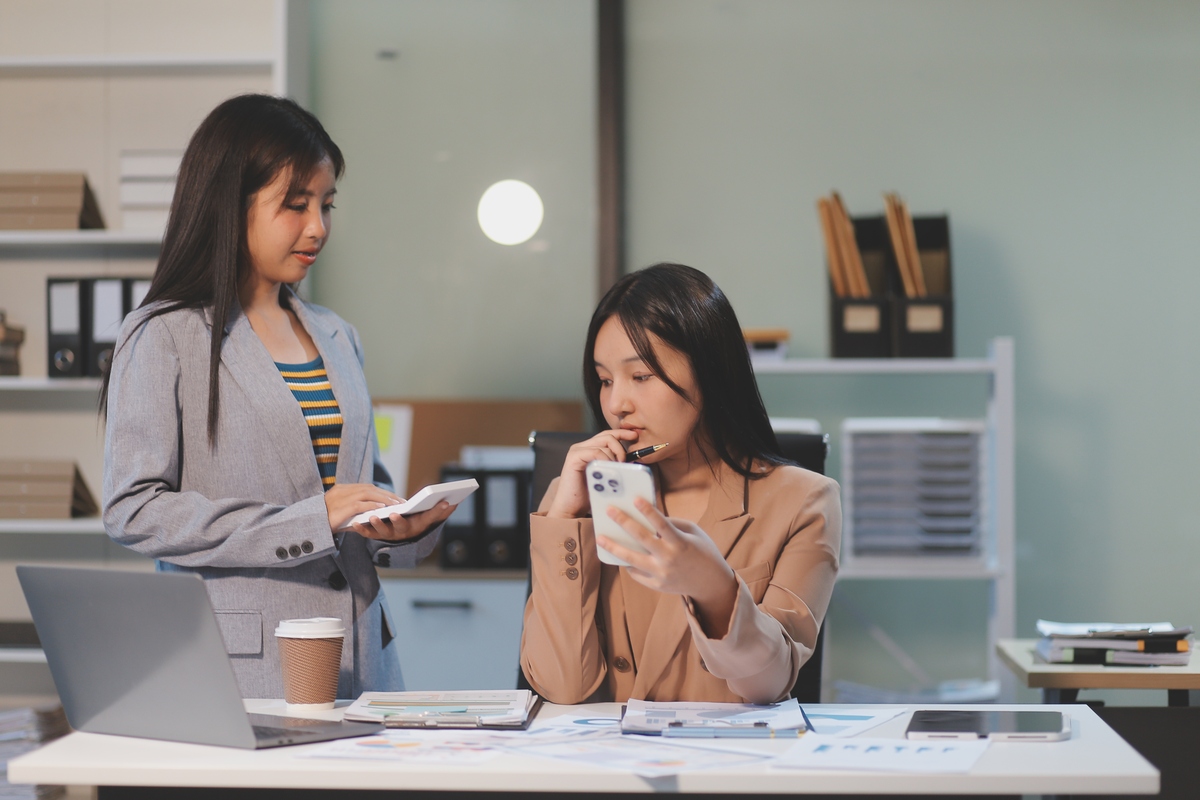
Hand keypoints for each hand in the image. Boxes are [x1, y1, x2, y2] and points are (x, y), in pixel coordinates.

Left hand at [324, 483, 455, 541]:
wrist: (396, 533)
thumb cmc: (412, 522)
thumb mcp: (427, 517)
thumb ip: (439, 511)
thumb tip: (454, 502)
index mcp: (416, 526)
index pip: (427, 519)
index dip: (433, 513)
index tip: (438, 504)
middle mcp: (401, 532)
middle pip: (401, 528)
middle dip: (398, 521)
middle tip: (395, 514)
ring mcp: (387, 534)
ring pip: (382, 532)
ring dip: (377, 525)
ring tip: (372, 517)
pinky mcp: (373, 533)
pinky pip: (367, 533)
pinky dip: (361, 528)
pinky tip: (356, 522)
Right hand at [545, 429, 638, 518]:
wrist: (571, 509)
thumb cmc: (589, 495)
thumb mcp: (606, 476)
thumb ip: (613, 465)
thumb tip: (632, 459)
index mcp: (589, 449)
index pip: (608, 435)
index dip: (622, 434)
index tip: (634, 436)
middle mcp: (582, 447)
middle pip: (608, 436)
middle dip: (621, 447)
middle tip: (625, 462)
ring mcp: (577, 451)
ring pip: (604, 443)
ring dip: (615, 456)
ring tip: (616, 471)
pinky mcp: (574, 457)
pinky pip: (596, 452)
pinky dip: (606, 460)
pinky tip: (608, 471)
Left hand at [597, 497, 738, 638]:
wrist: (710, 583)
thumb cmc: (702, 551)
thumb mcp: (693, 532)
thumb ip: (672, 523)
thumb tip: (649, 516)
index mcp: (680, 543)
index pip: (661, 524)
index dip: (648, 511)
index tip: (635, 499)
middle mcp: (669, 559)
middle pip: (641, 539)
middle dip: (624, 522)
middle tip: (609, 511)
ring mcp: (661, 574)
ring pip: (631, 560)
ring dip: (614, 547)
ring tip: (600, 538)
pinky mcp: (656, 585)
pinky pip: (636, 573)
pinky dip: (627, 563)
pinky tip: (619, 554)